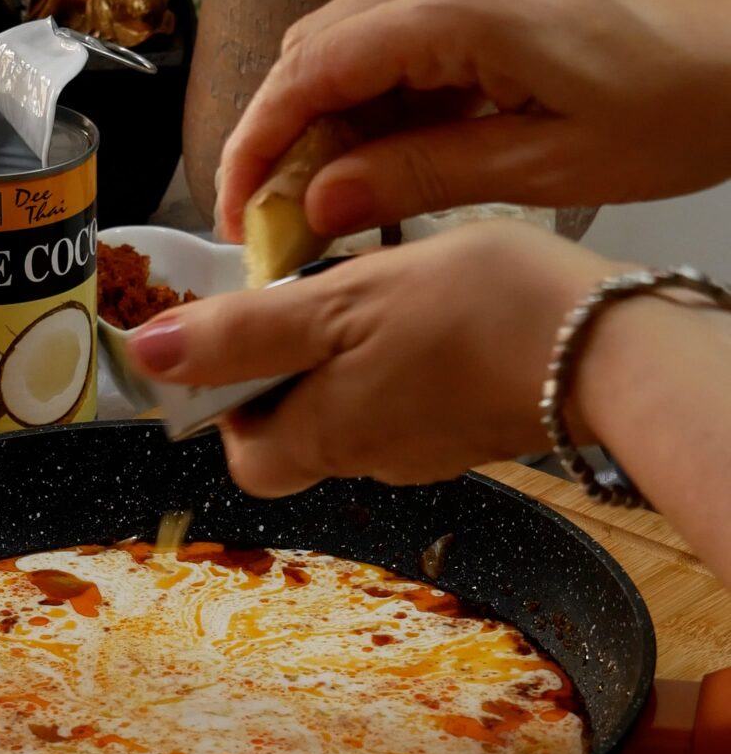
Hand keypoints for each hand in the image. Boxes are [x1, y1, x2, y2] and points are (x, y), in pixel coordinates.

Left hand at [130, 220, 612, 496]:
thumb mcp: (339, 304)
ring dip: (348, 357)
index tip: (241, 336)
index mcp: (323, 435)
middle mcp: (368, 459)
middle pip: (294, 432)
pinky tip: (431, 316)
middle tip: (314, 299)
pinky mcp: (469, 428)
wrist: (607, 345)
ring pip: (353, 411)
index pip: (241, 452)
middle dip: (290, 370)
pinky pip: (410, 400)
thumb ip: (243, 335)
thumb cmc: (477, 314)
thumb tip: (147, 355)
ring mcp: (424, 449)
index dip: (226, 399)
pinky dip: (403, 360)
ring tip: (378, 295)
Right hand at [216, 0, 730, 241]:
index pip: (312, 71)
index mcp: (459, 6)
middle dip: (278, 137)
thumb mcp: (548, 167)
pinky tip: (382, 165)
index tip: (234, 213)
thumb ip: (422, 175)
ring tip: (320, 210)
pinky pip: (401, 43)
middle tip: (269, 226)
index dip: (256, 144)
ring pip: (352, 45)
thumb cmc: (681, 105)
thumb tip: (318, 202)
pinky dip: (375, 104)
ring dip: (324, 123)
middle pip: (316, 50)